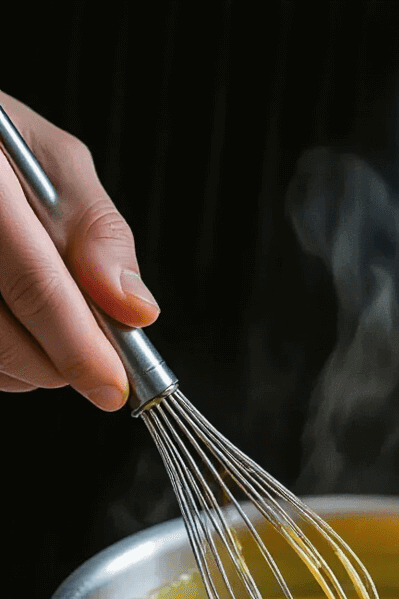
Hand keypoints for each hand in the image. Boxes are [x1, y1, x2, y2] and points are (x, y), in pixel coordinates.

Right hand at [0, 92, 157, 409]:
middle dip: (58, 365)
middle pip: (2, 335)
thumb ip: (97, 231)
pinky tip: (10, 331)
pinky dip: (0, 364)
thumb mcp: (52, 162)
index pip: (33, 283)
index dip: (78, 346)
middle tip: (94, 371)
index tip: (113, 385)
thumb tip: (135, 309)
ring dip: (27, 369)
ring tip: (48, 334)